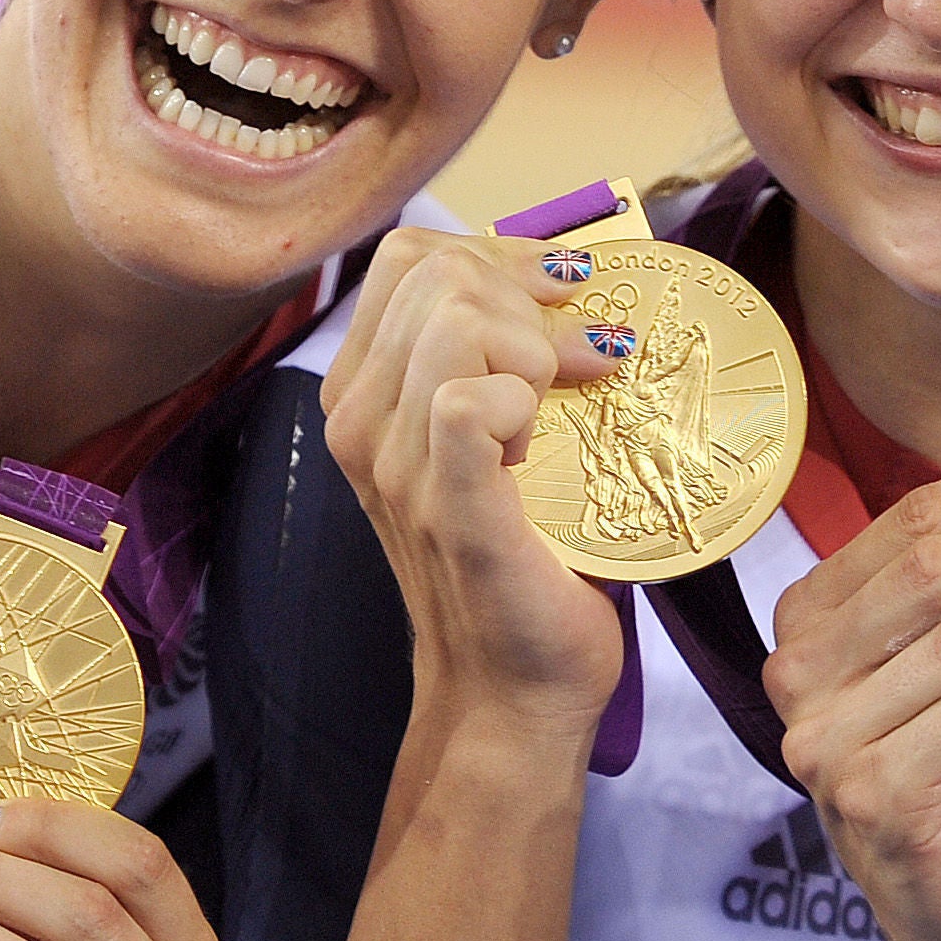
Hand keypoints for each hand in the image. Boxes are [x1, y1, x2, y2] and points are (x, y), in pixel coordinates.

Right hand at [321, 224, 625, 737]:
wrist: (514, 686)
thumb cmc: (527, 561)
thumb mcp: (502, 441)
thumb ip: (505, 362)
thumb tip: (575, 278)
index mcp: (365, 394)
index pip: (410, 257)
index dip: (499, 254)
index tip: (564, 296)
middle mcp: (361, 420)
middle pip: (433, 268)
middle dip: (525, 291)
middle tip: (579, 358)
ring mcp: (394, 463)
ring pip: (454, 316)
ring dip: (533, 343)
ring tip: (564, 399)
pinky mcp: (444, 503)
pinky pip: (470, 398)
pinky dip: (525, 397)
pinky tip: (542, 441)